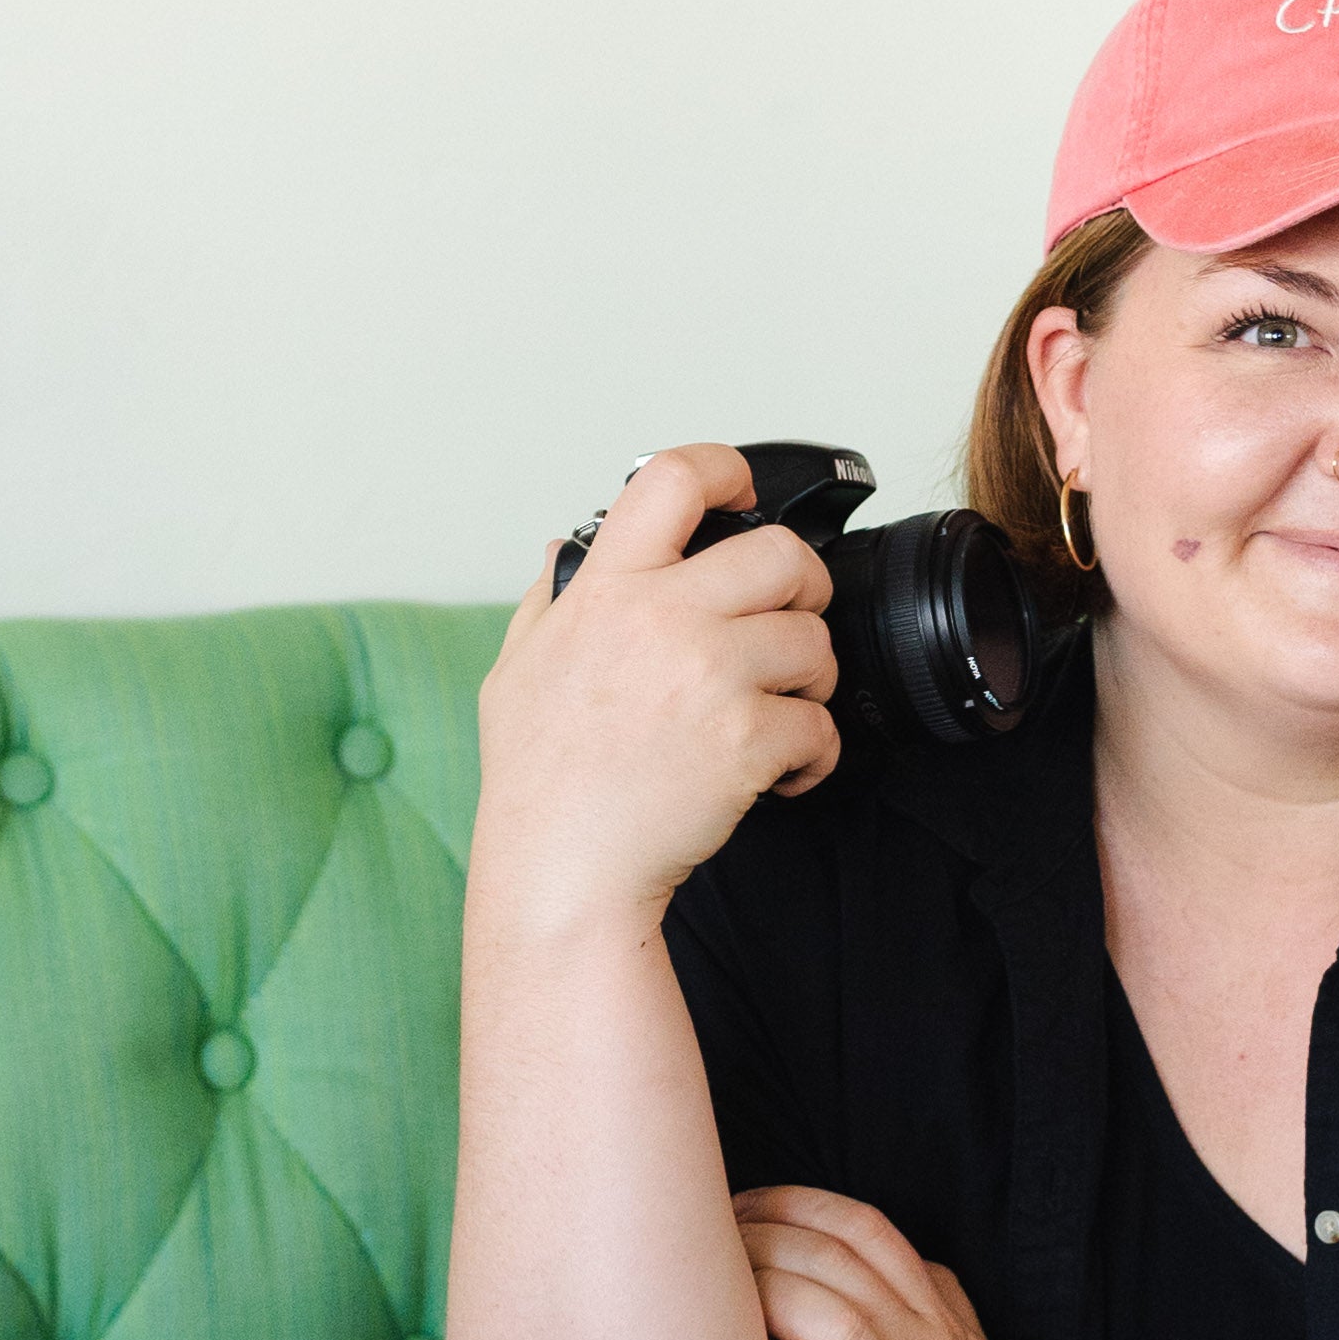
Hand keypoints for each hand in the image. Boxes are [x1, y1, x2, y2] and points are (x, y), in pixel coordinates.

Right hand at [469, 447, 837, 947]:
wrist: (562, 870)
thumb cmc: (537, 781)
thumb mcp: (517, 668)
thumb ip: (549, 598)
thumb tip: (564, 548)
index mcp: (607, 589)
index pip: (672, 479)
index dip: (722, 469)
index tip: (741, 490)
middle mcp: (662, 618)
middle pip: (782, 553)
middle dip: (805, 583)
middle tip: (792, 615)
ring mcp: (709, 676)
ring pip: (814, 640)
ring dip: (811, 676)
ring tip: (780, 709)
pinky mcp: (748, 739)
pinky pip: (821, 724)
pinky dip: (814, 753)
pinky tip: (782, 772)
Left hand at [731, 1186, 1088, 1339]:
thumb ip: (942, 1315)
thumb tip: (904, 1266)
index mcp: (941, 1328)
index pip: (867, 1231)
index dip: (796, 1206)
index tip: (742, 1208)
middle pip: (837, 1263)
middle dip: (761, 1239)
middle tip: (704, 1246)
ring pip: (835, 1324)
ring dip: (769, 1300)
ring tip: (713, 1306)